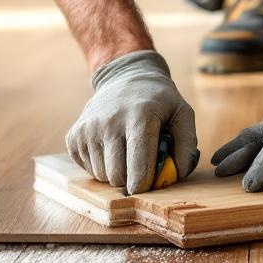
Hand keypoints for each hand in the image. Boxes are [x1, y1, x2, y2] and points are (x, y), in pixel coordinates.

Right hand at [67, 50, 198, 194]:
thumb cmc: (158, 100)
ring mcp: (88, 128)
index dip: (144, 184)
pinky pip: (87, 168)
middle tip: (141, 167)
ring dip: (116, 173)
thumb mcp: (182, 112)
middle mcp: (109, 122)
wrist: (124, 76)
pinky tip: (110, 149)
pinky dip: (100, 166)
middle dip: (131, 179)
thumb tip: (179, 173)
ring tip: (126, 154)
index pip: (138, 165)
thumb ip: (187, 144)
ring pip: (102, 175)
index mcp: (139, 117)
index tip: (149, 187)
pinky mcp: (74, 135)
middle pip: (118, 175)